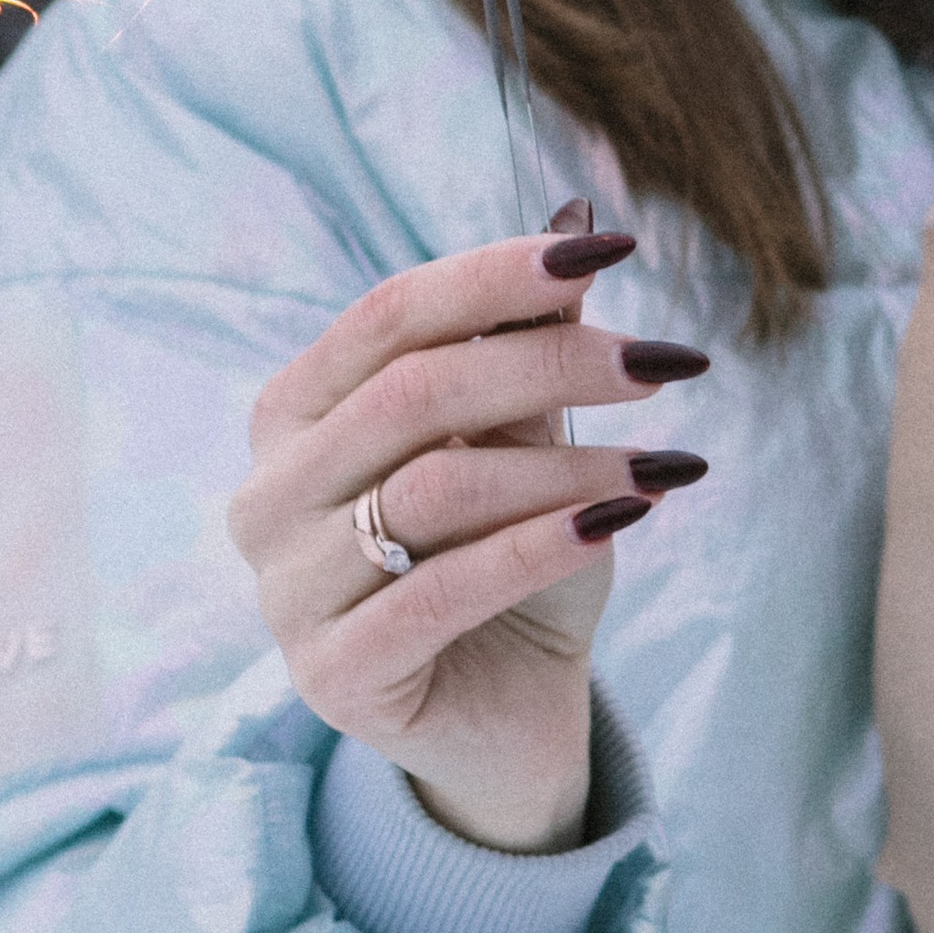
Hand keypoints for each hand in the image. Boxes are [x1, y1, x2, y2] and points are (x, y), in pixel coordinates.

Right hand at [227, 214, 709, 850]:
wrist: (508, 714)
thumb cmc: (510, 561)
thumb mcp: (527, 444)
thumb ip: (529, 345)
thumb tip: (575, 218)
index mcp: (295, 415)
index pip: (388, 315)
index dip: (498, 275)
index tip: (616, 252)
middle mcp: (268, 495)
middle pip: (412, 393)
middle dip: (551, 365)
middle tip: (665, 364)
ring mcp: (286, 591)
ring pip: (435, 490)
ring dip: (568, 467)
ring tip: (663, 463)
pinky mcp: (332, 676)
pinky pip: (444, 589)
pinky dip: (543, 544)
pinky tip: (624, 519)